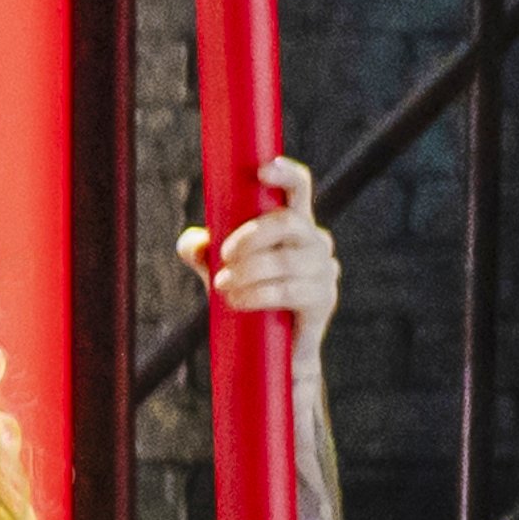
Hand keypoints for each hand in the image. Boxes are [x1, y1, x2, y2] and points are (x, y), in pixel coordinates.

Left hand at [181, 153, 334, 352]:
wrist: (268, 349)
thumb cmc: (243, 294)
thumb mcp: (214, 268)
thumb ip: (199, 250)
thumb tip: (194, 242)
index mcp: (291, 224)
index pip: (298, 190)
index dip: (285, 175)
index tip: (262, 170)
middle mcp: (314, 241)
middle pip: (288, 222)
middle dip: (250, 235)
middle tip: (223, 256)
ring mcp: (323, 270)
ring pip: (286, 259)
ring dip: (248, 271)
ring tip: (221, 285)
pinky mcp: (323, 301)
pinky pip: (291, 290)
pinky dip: (258, 294)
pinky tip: (237, 300)